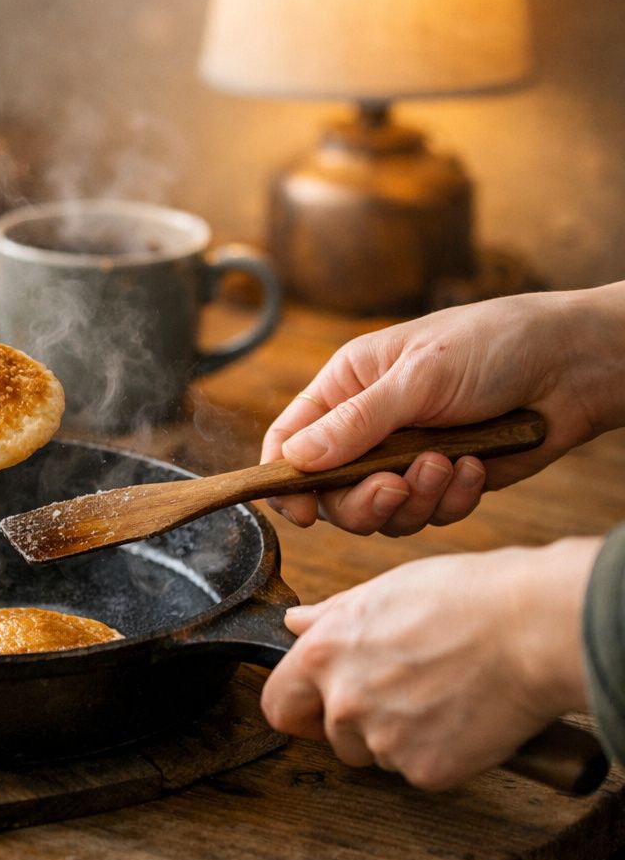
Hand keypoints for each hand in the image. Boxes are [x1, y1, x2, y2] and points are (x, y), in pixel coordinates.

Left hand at [260, 539, 596, 789]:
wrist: (531, 631)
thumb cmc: (464, 599)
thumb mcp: (384, 590)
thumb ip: (332, 617)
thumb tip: (296, 623)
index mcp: (323, 656)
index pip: (278, 703)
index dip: (298, 705)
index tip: (315, 706)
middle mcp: (343, 703)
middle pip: (330, 735)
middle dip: (353, 724)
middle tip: (397, 697)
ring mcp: (383, 741)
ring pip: (377, 753)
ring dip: (399, 737)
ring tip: (440, 695)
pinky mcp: (425, 771)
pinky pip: (420, 770)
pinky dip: (440, 752)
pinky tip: (464, 717)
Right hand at [262, 285, 624, 534]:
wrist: (575, 365)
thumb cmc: (496, 344)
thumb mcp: (419, 376)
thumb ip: (357, 423)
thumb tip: (297, 459)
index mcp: (347, 387)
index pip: (289, 439)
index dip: (284, 479)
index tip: (300, 512)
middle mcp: (369, 427)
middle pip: (331, 492)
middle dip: (363, 500)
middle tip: (396, 487)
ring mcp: (407, 457)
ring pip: (380, 512)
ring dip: (415, 498)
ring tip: (449, 464)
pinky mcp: (447, 482)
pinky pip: (430, 515)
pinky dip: (454, 499)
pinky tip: (478, 465)